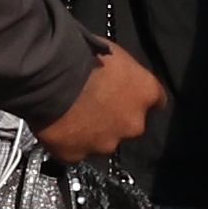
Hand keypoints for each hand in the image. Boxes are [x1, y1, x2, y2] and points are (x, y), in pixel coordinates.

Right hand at [38, 40, 165, 158]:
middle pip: (130, 124)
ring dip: (93, 131)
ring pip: (103, 141)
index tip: (129, 94)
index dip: (138, 98)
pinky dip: (69, 143)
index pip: (156, 100)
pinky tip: (58, 127)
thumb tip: (116, 74)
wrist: (51, 78)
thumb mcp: (114, 52)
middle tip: (95, 103)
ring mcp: (106, 143)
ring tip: (72, 115)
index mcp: (146, 93)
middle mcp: (133, 124)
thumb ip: (123, 72)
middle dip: (116, 117)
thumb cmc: (83, 55)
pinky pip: (76, 151)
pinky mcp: (77, 155)